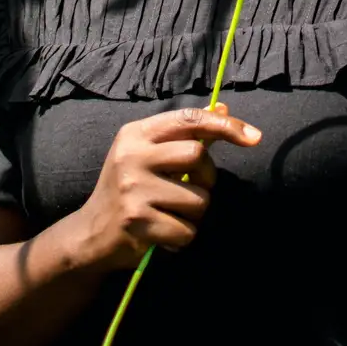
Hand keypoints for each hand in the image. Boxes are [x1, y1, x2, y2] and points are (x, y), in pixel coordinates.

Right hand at [78, 102, 261, 270]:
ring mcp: (133, 189)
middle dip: (207, 177)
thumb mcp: (149, 154)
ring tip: (172, 214)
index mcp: (136, 133)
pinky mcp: (137, 221)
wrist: (91, 233)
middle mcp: (132, 156)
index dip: (225, 125)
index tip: (254, 137)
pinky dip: (183, 237)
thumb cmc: (130, 188)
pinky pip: (187, 231)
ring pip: (199, 200)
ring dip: (195, 214)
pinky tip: (164, 234)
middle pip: (197, 156)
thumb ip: (185, 134)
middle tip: (194, 188)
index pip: (188, 119)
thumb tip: (223, 108)